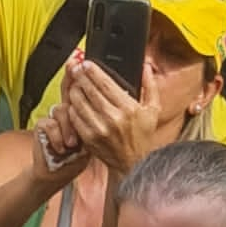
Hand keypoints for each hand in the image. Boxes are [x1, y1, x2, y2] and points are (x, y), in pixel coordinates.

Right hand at [30, 105, 88, 188]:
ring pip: (62, 110)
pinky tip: (60, 149)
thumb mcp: (89, 145)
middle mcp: (68, 114)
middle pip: (74, 103)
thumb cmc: (75, 161)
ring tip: (70, 145)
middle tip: (79, 142)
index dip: (88, 111)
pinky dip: (56, 137)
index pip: (87, 102)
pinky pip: (50, 124)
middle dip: (78, 122)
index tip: (86, 135)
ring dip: (67, 129)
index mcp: (82, 115)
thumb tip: (95, 118)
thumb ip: (91, 129)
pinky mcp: (41, 125)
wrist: (56, 174)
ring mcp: (54, 118)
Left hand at [64, 57, 161, 174]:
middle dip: (81, 77)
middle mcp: (113, 118)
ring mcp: (99, 129)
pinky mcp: (89, 139)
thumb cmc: (143, 135)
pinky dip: (72, 109)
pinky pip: (75, 119)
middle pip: (90, 91)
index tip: (86, 64)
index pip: (106, 84)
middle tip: (75, 69)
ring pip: (79, 104)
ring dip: (74, 91)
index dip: (94, 72)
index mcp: (129, 108)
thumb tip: (145, 66)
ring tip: (73, 84)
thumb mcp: (153, 110)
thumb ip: (150, 86)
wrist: (133, 163)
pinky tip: (73, 103)